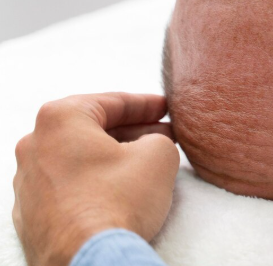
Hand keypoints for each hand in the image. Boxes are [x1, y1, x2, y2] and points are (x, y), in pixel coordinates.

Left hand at [12, 93, 178, 265]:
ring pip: (78, 157)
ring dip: (112, 156)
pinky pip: (67, 186)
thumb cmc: (118, 202)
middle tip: (161, 133)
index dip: (145, 104)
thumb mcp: (158, 155)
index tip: (165, 107)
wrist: (88, 260)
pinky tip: (120, 191)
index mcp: (60, 120)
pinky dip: (94, 182)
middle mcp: (34, 145)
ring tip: (145, 163)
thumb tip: (154, 144)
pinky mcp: (31, 214)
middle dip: (131, 130)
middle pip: (91, 128)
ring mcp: (28, 182)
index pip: (111, 102)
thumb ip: (159, 138)